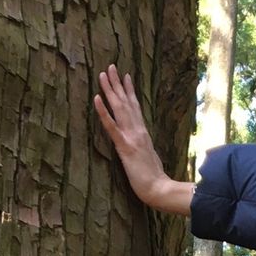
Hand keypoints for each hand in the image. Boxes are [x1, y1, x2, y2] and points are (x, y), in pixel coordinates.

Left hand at [94, 66, 192, 214]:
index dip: (129, 91)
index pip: (135, 107)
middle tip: (111, 66)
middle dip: (117, 83)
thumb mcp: (150, 157)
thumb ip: (144, 147)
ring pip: (119, 108)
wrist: (159, 189)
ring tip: (103, 74)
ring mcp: (131, 137)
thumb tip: (142, 144)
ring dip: (110, 90)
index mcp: (143, 133)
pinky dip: (103, 112)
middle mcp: (138, 130)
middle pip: (126, 102)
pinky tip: (96, 98)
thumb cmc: (155, 179)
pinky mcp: (124, 146)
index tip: (125, 76)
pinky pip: (111, 126)